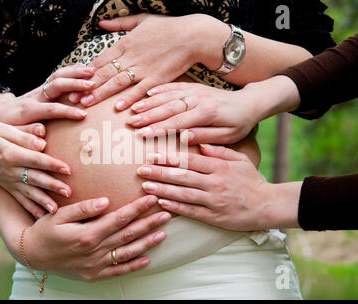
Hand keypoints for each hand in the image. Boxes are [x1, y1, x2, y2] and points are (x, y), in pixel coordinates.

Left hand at [0, 64, 94, 124]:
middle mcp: (36, 96)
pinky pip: (59, 76)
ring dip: (75, 72)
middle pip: (55, 85)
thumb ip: (26, 133)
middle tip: (91, 85)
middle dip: (74, 83)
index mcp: (29, 110)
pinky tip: (86, 69)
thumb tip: (42, 133)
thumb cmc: (7, 126)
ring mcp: (40, 89)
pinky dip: (73, 70)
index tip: (83, 115)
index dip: (66, 111)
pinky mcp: (45, 87)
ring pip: (58, 76)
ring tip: (92, 71)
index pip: (50, 109)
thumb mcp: (12, 132)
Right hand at [0, 121, 70, 217]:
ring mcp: (9, 181)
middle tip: (69, 192)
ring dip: (43, 201)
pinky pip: (20, 199)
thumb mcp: (2, 128)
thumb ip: (23, 135)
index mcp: (11, 153)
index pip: (36, 159)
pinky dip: (30, 208)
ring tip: (56, 210)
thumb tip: (42, 142)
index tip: (68, 169)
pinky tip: (41, 216)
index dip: (52, 164)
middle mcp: (10, 170)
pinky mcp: (8, 187)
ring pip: (29, 192)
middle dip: (53, 186)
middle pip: (35, 178)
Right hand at [21, 195, 171, 279]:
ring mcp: (95, 265)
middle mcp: (94, 251)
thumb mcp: (59, 215)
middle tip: (166, 213)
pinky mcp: (94, 275)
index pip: (119, 218)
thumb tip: (105, 201)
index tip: (151, 198)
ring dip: (146, 243)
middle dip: (148, 223)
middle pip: (127, 235)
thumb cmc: (45, 230)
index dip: (137, 208)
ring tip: (163, 233)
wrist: (32, 254)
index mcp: (87, 234)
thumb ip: (83, 208)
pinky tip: (147, 259)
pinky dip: (133, 266)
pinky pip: (118, 271)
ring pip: (127, 253)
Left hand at [69, 14, 228, 109]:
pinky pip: (140, 90)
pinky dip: (129, 99)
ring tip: (86, 104)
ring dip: (100, 94)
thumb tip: (101, 22)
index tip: (72, 81)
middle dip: (85, 86)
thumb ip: (120, 23)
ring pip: (117, 82)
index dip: (84, 72)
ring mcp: (143, 68)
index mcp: (125, 43)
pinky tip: (118, 108)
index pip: (100, 59)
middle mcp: (131, 56)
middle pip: (103, 73)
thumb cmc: (168, 27)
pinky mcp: (157, 78)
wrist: (192, 35)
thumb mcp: (142, 20)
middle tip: (71, 97)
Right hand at [129, 82, 260, 144]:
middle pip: (169, 107)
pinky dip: (160, 89)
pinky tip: (147, 93)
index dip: (159, 128)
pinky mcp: (194, 87)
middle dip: (148, 115)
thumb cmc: (239, 123)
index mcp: (207, 112)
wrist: (250, 102)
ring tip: (133, 108)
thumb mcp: (228, 135)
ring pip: (168, 96)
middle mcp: (199, 98)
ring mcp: (196, 90)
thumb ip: (205, 136)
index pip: (178, 122)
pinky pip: (174, 86)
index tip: (142, 134)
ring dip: (149, 102)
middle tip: (131, 122)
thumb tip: (183, 139)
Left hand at [136, 146, 299, 230]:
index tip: (152, 154)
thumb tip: (200, 143)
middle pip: (182, 176)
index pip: (190, 160)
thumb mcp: (240, 160)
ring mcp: (213, 200)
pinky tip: (161, 203)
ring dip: (162, 189)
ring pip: (183, 194)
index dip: (169, 157)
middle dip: (159, 172)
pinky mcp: (213, 216)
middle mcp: (215, 182)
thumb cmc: (251, 180)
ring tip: (145, 186)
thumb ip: (220, 151)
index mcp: (220, 167)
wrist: (267, 206)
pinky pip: (190, 211)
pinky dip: (175, 207)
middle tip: (141, 169)